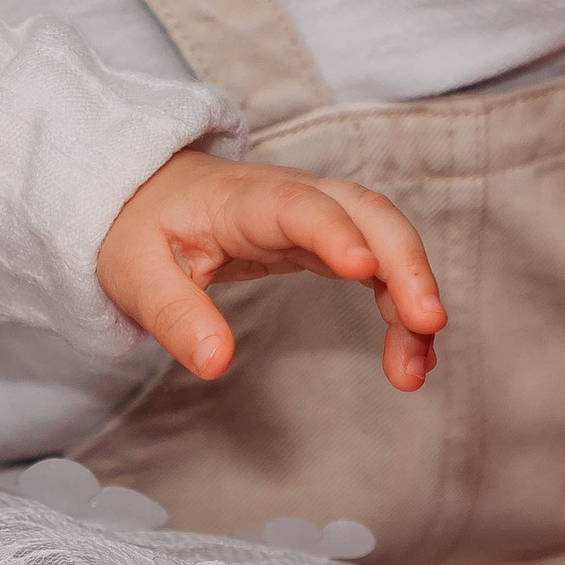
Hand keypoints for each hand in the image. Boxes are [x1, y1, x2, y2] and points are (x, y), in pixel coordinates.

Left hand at [98, 150, 445, 394]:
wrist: (143, 196)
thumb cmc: (139, 231)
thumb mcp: (136, 276)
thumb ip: (174, 317)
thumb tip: (214, 364)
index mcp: (243, 200)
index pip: (299, 206)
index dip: (334, 232)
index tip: (363, 271)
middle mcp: (294, 197)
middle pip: (368, 214)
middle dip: (405, 265)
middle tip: (428, 326)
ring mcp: (318, 215)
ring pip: (385, 241)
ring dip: (412, 297)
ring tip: (415, 368)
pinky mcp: (328, 239)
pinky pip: (379, 266)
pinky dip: (400, 308)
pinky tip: (409, 356)